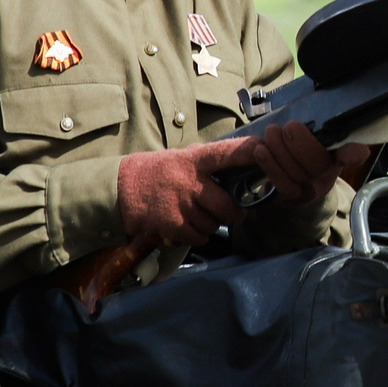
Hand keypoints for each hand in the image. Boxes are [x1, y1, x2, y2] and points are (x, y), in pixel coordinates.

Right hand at [116, 135, 258, 246]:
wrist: (120, 187)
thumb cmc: (157, 172)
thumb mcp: (181, 158)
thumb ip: (207, 161)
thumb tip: (242, 158)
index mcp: (195, 160)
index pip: (227, 153)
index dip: (249, 152)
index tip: (267, 150)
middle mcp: (190, 180)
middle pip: (228, 204)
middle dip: (234, 213)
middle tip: (233, 213)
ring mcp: (181, 203)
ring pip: (213, 224)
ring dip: (210, 225)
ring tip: (197, 215)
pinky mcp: (171, 223)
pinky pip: (198, 236)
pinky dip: (196, 236)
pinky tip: (187, 227)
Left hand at [256, 121, 372, 207]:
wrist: (288, 181)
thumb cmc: (299, 151)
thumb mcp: (311, 137)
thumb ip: (320, 129)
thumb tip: (335, 128)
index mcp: (337, 156)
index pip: (352, 155)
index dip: (354, 154)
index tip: (359, 152)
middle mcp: (327, 176)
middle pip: (318, 164)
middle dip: (299, 142)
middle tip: (288, 127)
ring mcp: (310, 191)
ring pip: (297, 174)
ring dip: (279, 150)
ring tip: (271, 133)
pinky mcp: (291, 199)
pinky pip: (281, 184)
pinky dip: (269, 164)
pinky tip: (260, 150)